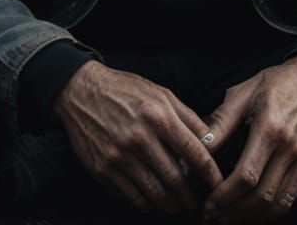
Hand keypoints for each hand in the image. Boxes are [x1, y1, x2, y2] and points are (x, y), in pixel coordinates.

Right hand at [52, 60, 223, 214]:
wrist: (80, 92)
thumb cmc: (125, 90)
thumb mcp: (160, 93)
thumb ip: (187, 117)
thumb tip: (210, 140)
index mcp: (159, 117)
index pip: (195, 153)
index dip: (210, 173)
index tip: (216, 183)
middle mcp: (140, 138)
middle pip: (175, 179)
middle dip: (190, 196)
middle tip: (195, 201)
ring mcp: (119, 156)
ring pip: (154, 193)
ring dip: (170, 204)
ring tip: (176, 206)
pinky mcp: (103, 169)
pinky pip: (131, 196)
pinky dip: (145, 203)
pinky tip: (152, 201)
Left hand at [202, 56, 296, 221]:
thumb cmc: (274, 83)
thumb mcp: (242, 93)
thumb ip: (220, 122)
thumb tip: (198, 146)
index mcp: (269, 129)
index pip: (246, 176)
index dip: (224, 195)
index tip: (208, 202)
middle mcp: (288, 148)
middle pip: (261, 197)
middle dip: (233, 212)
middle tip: (212, 214)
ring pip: (276, 204)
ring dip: (250, 217)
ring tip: (228, 216)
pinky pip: (289, 198)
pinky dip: (269, 211)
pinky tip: (251, 210)